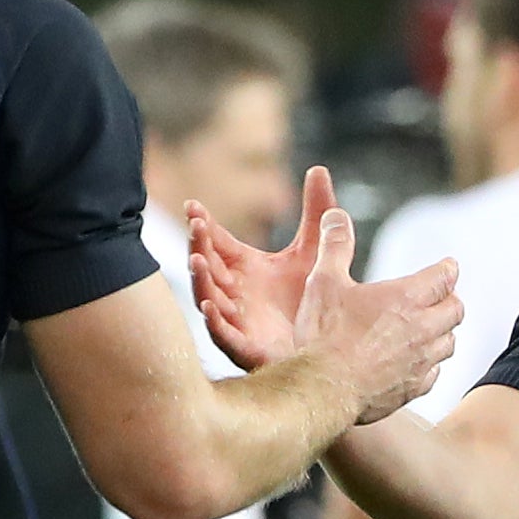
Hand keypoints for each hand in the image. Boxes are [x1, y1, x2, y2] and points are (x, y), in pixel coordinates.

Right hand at [185, 169, 333, 370]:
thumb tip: (318, 168)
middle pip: (209, 265)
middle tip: (196, 225)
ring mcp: (237, 320)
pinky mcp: (247, 348)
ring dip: (201, 280)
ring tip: (196, 260)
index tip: (193, 206)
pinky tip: (210, 306)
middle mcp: (234, 292)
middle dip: (199, 245)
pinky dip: (214, 321)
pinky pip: (224, 335)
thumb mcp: (313, 249)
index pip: (218, 241)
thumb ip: (317, 212)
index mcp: (244, 267)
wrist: (325, 350)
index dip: (204, 224)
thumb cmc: (310, 301)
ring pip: (209, 299)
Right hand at [283, 180, 461, 429]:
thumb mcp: (324, 281)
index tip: (448, 266)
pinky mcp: (413, 389)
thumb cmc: (324, 334)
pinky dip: (430, 365)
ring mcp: (421, 361)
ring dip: (443, 333)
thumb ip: (335, 246)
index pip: (445, 276)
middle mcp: (423, 329)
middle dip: (450, 300)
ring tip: (431, 329)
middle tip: (440, 297)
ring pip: (449, 343)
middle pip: (456, 310)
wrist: (323, 389)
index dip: (448, 268)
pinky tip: (416, 363)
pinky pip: (434, 374)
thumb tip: (336, 215)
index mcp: (407, 297)